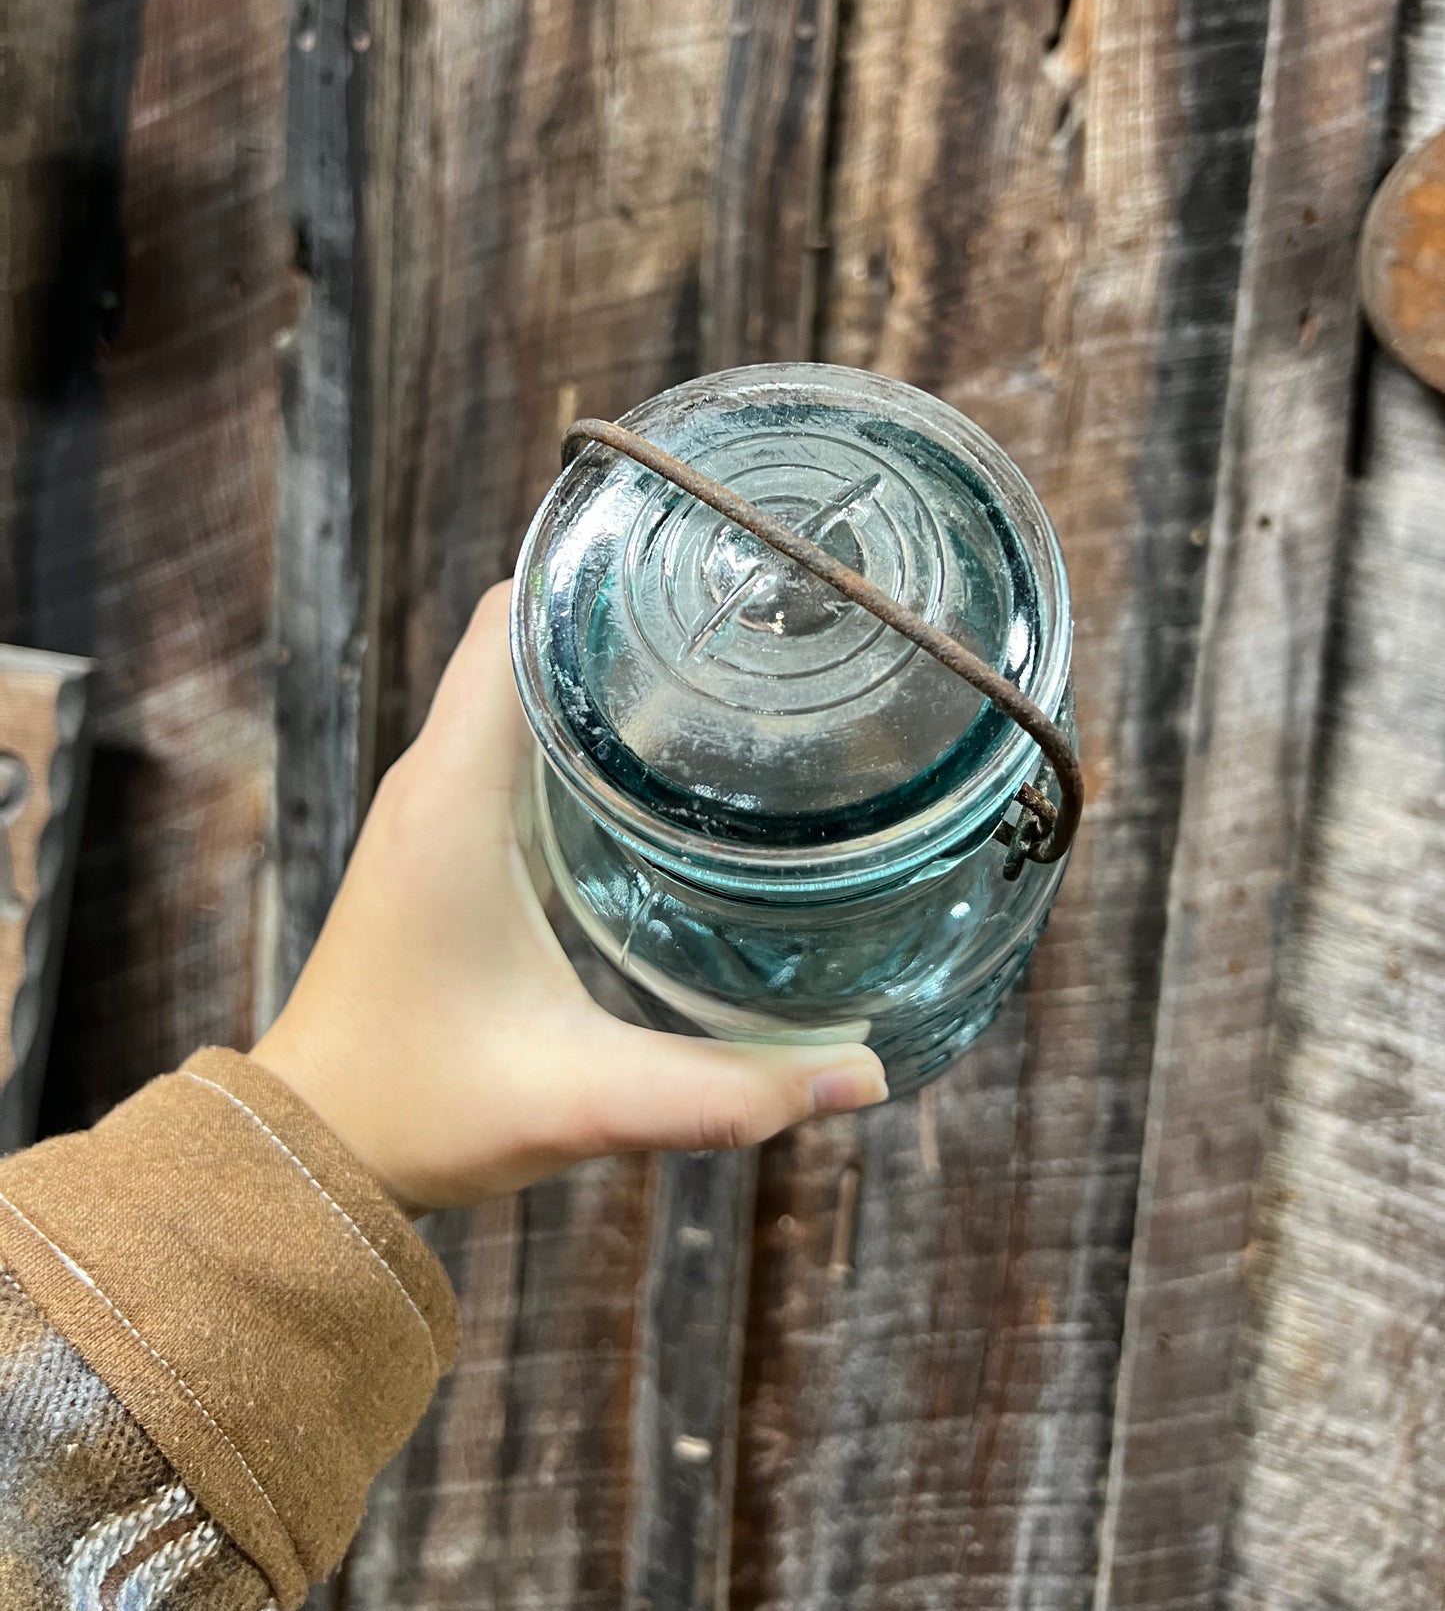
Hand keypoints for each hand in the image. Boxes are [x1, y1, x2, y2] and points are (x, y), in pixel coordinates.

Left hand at [250, 582, 888, 1210]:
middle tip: (741, 616)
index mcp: (453, 798)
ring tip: (717, 668)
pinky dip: (575, 716)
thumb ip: (721, 1092)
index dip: (597, 571)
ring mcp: (430, 804)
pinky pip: (506, 731)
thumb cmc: (418, 1108)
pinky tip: (656, 761)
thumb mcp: (581, 1098)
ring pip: (513, 677)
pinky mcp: (439, 836)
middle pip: (525, 630)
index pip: (512, 619)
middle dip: (624, 607)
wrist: (311, 1151)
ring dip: (599, 661)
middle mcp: (434, 779)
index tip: (696, 564)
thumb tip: (864, 1076)